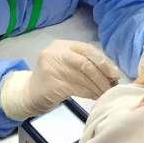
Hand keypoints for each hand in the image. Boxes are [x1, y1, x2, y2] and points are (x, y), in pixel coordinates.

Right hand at [0, 40, 120, 119]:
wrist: (29, 94)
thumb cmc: (53, 79)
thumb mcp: (67, 65)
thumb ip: (85, 63)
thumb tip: (112, 72)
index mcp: (62, 45)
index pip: (87, 49)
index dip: (103, 61)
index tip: (115, 73)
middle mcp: (55, 53)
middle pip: (85, 62)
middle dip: (102, 75)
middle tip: (112, 85)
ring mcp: (51, 68)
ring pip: (82, 77)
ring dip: (97, 87)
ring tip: (105, 93)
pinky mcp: (50, 84)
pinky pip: (76, 88)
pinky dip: (88, 93)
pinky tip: (94, 97)